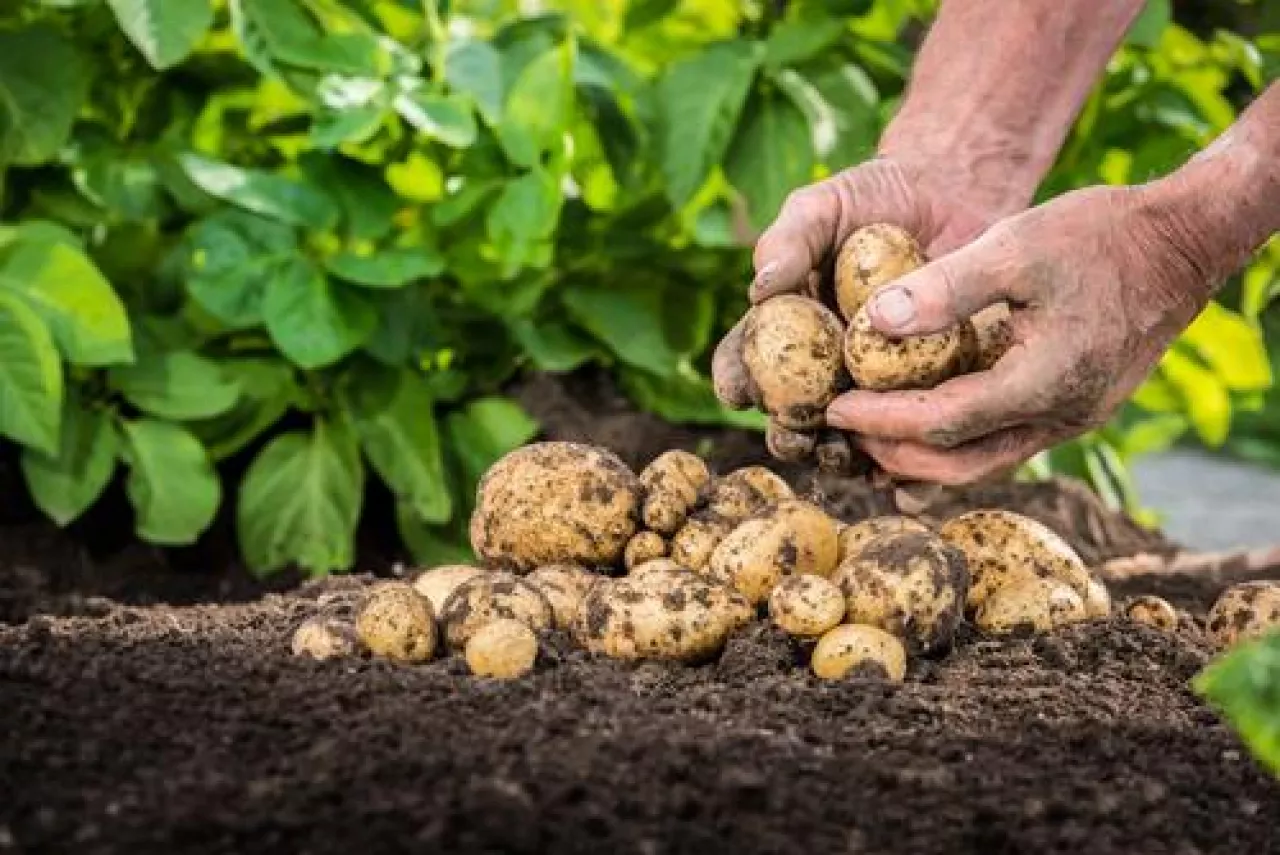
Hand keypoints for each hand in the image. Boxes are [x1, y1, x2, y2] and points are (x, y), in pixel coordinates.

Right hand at [711, 155, 1025, 467]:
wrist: (955, 195)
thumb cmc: (874, 197)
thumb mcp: (825, 205)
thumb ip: (790, 240)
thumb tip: (760, 287)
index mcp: (784, 331)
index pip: (744, 363)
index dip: (737, 382)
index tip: (740, 391)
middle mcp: (822, 369)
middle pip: (793, 418)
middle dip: (790, 437)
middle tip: (799, 437)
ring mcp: (875, 388)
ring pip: (851, 441)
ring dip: (845, 460)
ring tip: (852, 459)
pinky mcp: (929, 396)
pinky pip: (914, 442)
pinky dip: (911, 472)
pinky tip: (912, 482)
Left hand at [826, 183, 1213, 484]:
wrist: (1182, 245)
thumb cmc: (1101, 235)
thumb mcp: (1018, 244)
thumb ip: (947, 286)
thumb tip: (874, 323)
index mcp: (1044, 381)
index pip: (942, 422)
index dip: (882, 419)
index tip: (833, 407)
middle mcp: (1059, 416)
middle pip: (958, 463)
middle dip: (893, 452)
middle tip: (841, 429)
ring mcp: (1070, 420)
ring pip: (981, 463)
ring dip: (922, 459)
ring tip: (869, 439)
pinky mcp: (1073, 410)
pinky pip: (1002, 444)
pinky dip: (955, 444)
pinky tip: (920, 433)